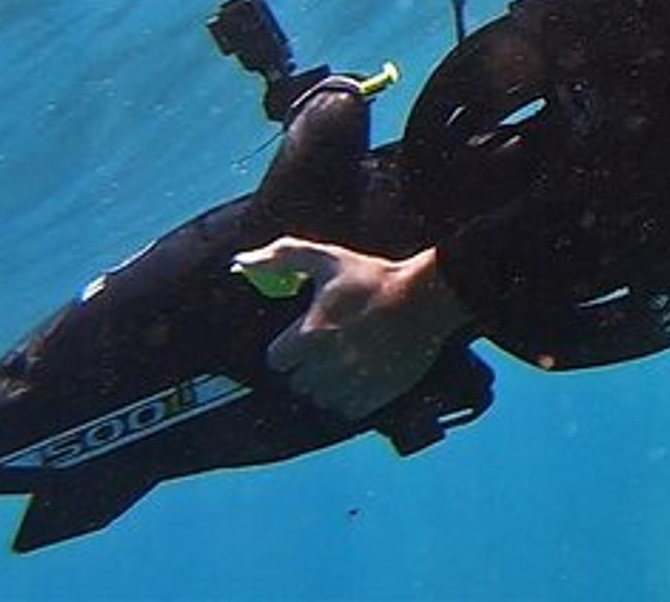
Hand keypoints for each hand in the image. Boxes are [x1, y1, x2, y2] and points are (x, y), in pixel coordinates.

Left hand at [231, 239, 471, 420]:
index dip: (289, 348)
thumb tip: (241, 262)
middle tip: (327, 347)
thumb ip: (281, 258)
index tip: (304, 337)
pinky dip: (351, 398)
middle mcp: (328, 364)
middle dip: (307, 367)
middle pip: (298, 382)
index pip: (277, 360)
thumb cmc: (375, 278)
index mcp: (311, 334)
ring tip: (344, 363)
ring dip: (328, 384)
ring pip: (322, 399)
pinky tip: (361, 376)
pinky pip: (348, 410)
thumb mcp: (327, 258)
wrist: (428, 297)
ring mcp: (354, 382)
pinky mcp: (377, 395)